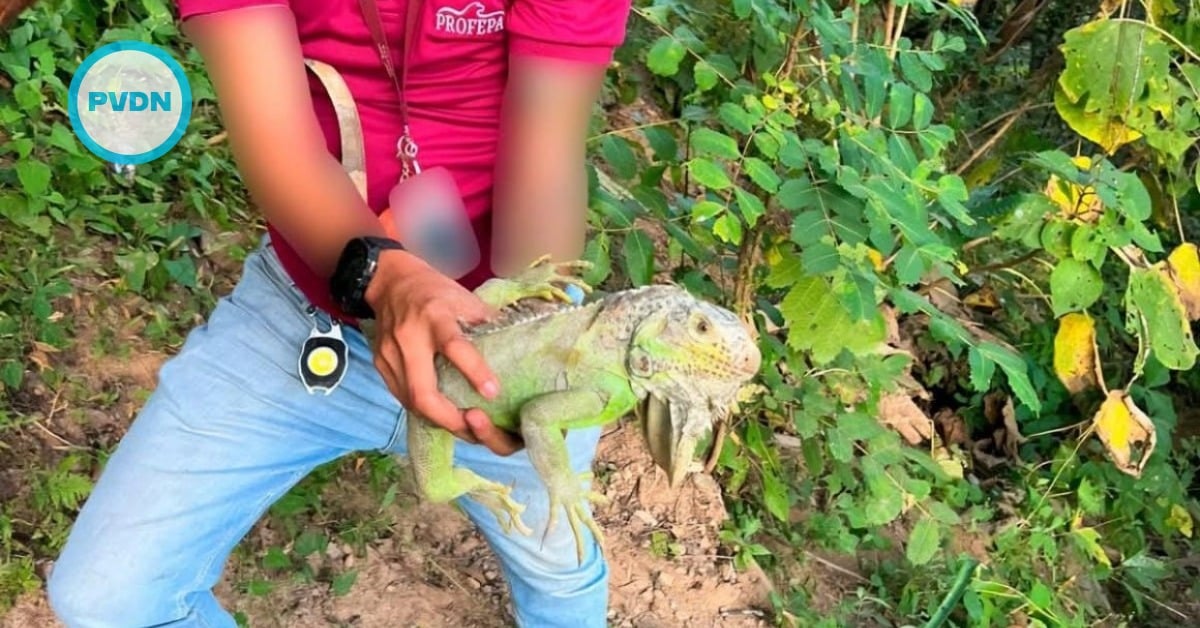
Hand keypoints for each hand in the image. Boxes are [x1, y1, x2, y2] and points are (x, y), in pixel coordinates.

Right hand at [365, 249, 521, 454]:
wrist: (388, 281)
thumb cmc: (433, 290)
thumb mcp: (464, 297)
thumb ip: (486, 322)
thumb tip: (517, 346)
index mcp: (434, 316)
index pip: (453, 346)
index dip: (474, 370)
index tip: (493, 392)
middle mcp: (408, 338)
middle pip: (423, 392)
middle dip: (450, 418)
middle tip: (475, 427)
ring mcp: (390, 356)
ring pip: (411, 402)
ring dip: (439, 420)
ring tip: (464, 428)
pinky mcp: (381, 367)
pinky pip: (402, 398)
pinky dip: (425, 410)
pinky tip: (442, 415)